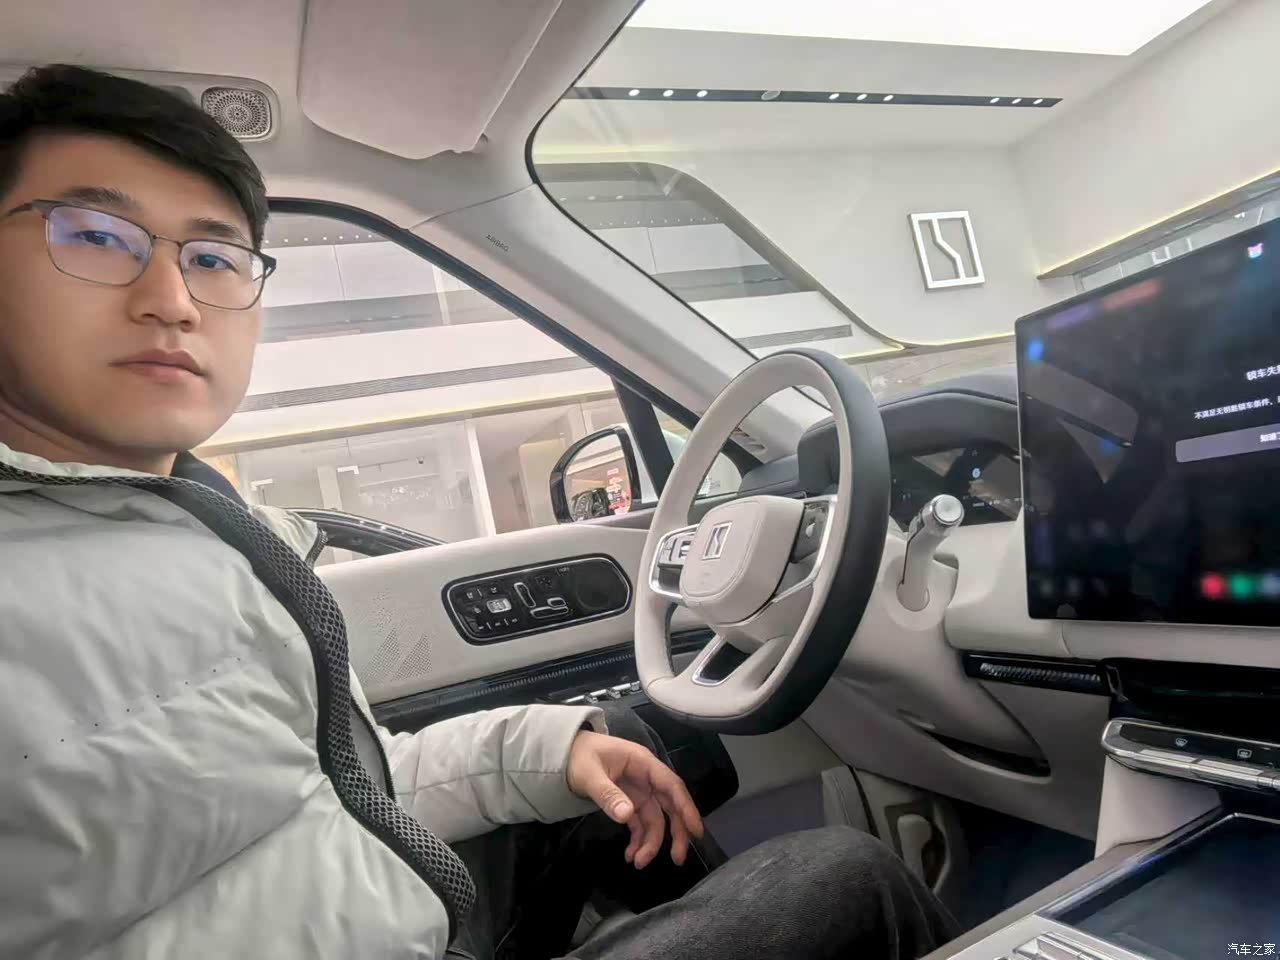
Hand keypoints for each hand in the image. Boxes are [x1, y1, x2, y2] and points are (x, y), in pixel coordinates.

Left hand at [566, 730, 704, 868]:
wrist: (563, 754)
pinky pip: (639, 824)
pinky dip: (637, 840)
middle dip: (675, 833)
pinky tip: (629, 855)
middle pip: (669, 806)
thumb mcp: (589, 774)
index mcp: (642, 763)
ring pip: (655, 819)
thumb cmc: (579, 756)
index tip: (696, 831)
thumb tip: (627, 815)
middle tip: (677, 859)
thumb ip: (608, 794)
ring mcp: (638, 792)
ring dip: (651, 842)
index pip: (671, 786)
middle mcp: (646, 778)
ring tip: (637, 863)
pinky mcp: (629, 802)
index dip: (686, 808)